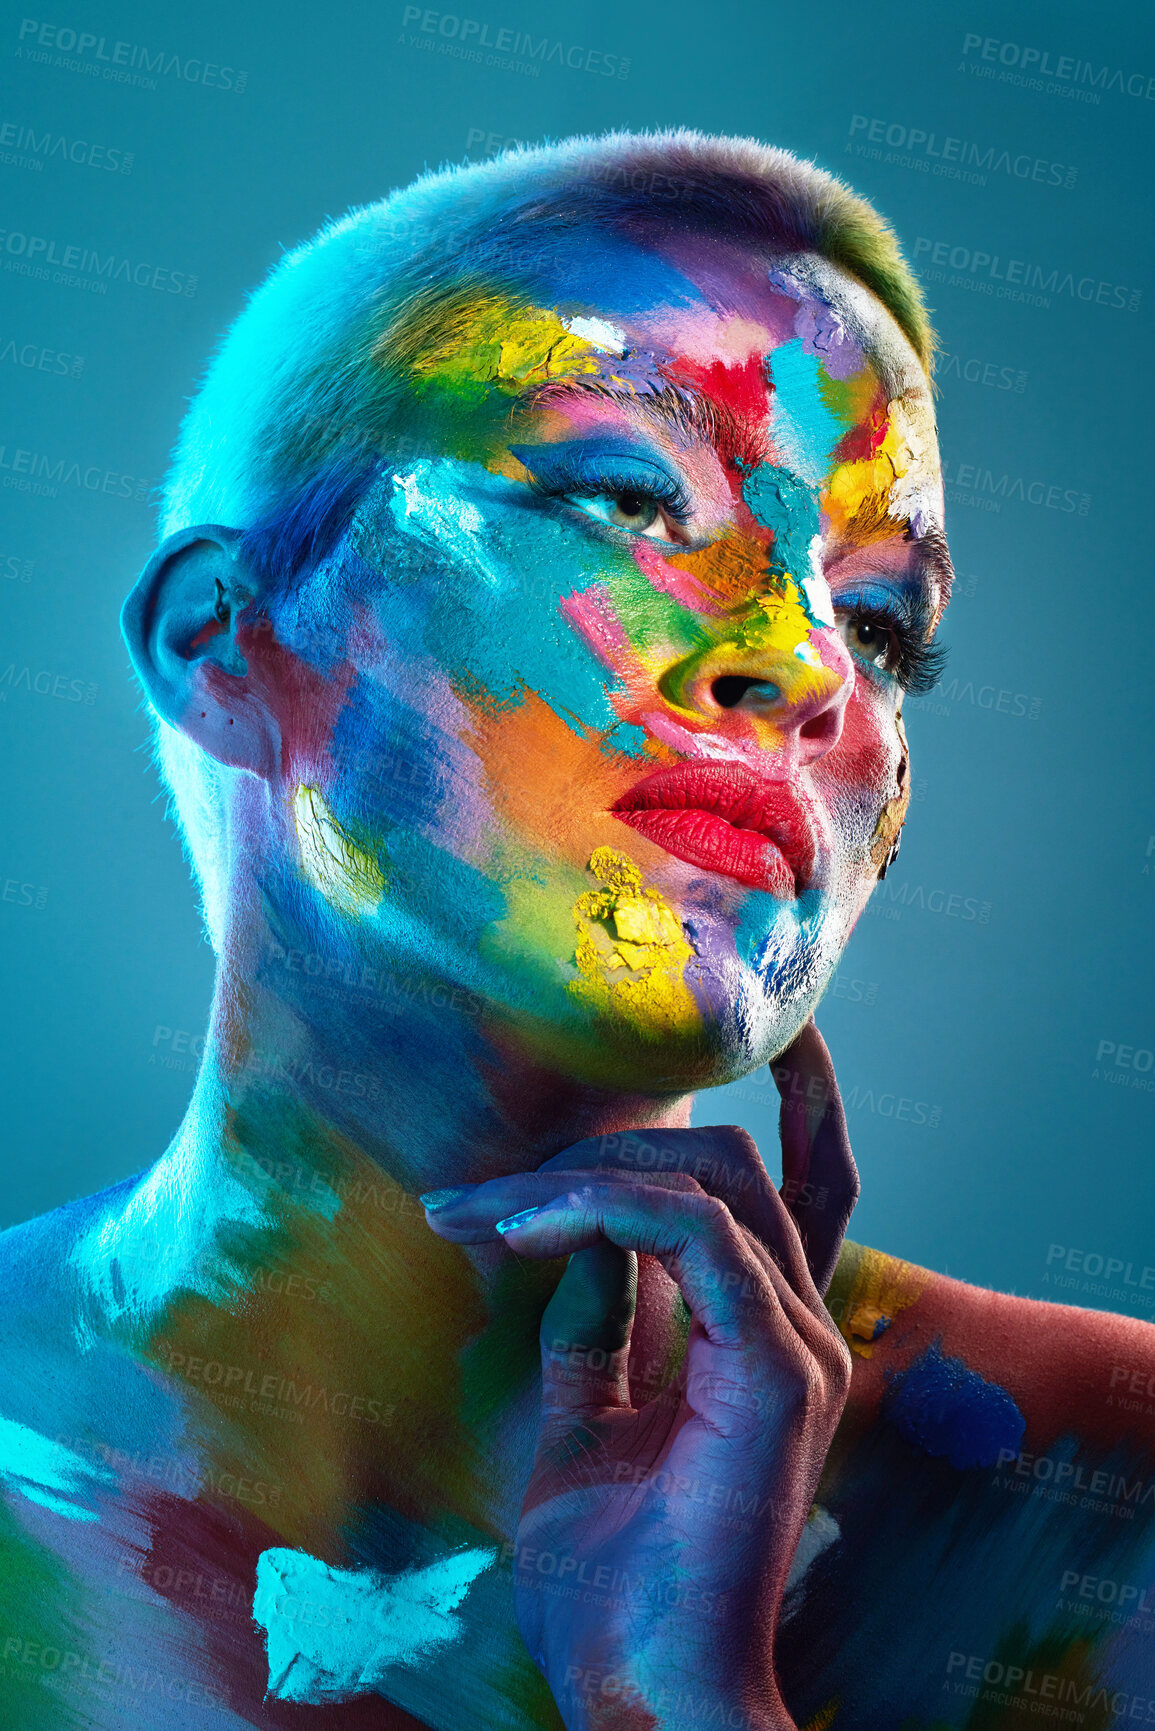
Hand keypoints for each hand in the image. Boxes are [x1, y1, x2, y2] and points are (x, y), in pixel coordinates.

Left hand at [422, 1022, 856, 1730]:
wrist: (635, 1686)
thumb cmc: (606, 1574)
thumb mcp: (580, 1416)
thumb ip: (594, 1321)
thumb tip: (569, 1234)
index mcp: (766, 1333)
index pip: (806, 1180)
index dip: (803, 1096)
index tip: (745, 1038)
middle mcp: (795, 1324)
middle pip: (726, 1163)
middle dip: (599, 1149)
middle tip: (479, 1198)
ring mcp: (796, 1343)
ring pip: (709, 1178)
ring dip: (581, 1174)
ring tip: (480, 1215)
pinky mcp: (776, 1367)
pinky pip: (694, 1234)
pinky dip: (603, 1209)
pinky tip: (525, 1229)